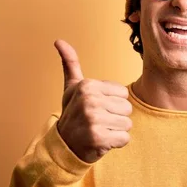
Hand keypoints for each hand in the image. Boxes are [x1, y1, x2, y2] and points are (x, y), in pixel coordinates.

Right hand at [54, 39, 131, 162]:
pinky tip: (101, 142)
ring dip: (116, 131)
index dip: (113, 104)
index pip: (123, 94)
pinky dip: (116, 143)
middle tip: (98, 122)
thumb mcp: (71, 88)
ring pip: (128, 124)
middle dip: (116, 118)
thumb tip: (59, 40)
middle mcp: (89, 100)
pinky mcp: (98, 137)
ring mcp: (93, 119)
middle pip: (127, 109)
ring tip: (99, 131)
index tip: (96, 108)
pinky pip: (125, 138)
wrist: (63, 146)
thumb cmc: (73, 114)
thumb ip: (70, 64)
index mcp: (88, 85)